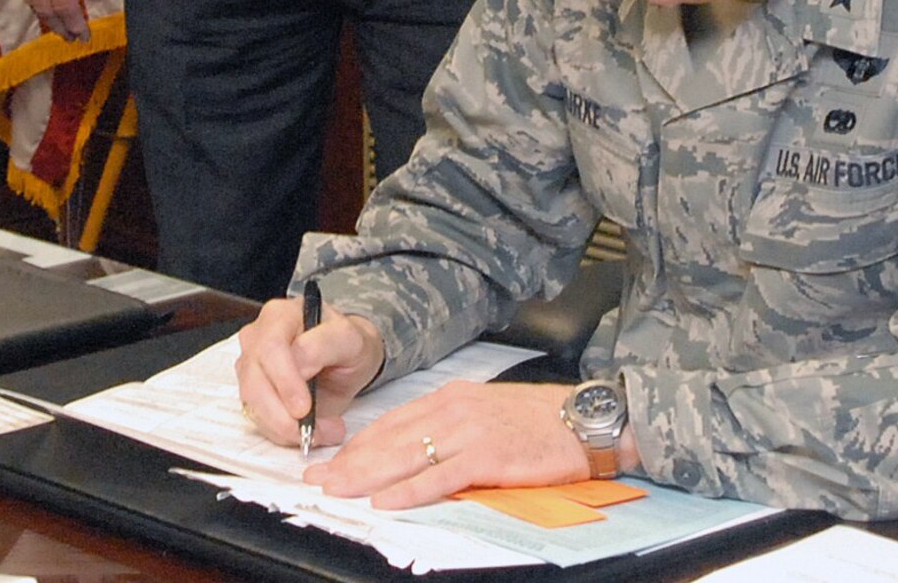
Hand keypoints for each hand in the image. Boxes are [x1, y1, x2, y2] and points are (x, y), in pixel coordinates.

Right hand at [235, 296, 385, 449]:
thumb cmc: (346, 344)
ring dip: (283, 428)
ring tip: (321, 433)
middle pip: (254, 380)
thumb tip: (299, 366)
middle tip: (312, 431)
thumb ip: (322, 346)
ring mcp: (251, 364)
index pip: (270, 349)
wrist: (346, 360)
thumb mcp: (348, 338)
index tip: (304, 409)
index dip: (285, 382)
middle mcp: (258, 337)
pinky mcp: (252, 391)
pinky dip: (282, 433)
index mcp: (280, 315)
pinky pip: (257, 418)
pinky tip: (308, 432)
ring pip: (252, 403)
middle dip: (280, 414)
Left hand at [308, 381, 607, 508]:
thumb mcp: (485, 411)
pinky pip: (439, 476)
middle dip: (349, 461)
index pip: (392, 422)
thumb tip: (415, 448)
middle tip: (316, 480)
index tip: (330, 461)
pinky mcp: (486, 456)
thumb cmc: (536, 420)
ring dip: (366, 476)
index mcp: (450, 397)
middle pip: (390, 439)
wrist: (580, 419)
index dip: (358, 444)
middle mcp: (453, 409)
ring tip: (337, 490)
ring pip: (406, 456)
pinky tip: (385, 501)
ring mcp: (468, 432)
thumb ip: (450, 426)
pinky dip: (408, 490)